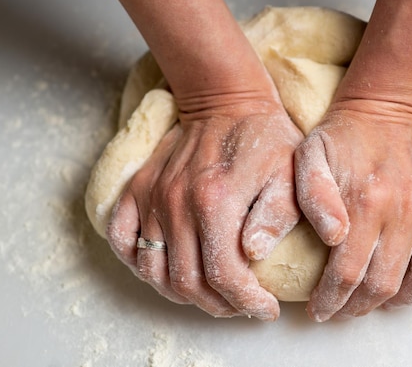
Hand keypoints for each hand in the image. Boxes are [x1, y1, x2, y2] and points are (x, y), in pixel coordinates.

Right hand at [106, 97, 302, 320]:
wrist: (227, 101)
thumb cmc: (265, 138)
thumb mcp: (290, 172)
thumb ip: (276, 216)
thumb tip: (254, 256)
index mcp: (216, 201)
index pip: (224, 275)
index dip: (247, 302)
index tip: (266, 309)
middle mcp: (176, 203)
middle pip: (188, 282)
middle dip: (219, 304)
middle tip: (242, 304)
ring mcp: (152, 197)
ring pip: (153, 270)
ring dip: (182, 293)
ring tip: (212, 293)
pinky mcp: (138, 189)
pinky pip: (121, 239)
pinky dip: (138, 263)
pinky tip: (165, 269)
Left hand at [295, 99, 411, 321]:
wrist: (387, 106)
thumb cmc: (343, 135)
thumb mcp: (310, 156)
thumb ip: (312, 196)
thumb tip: (332, 239)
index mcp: (367, 202)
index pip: (347, 273)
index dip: (332, 300)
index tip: (321, 312)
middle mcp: (407, 209)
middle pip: (385, 283)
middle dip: (359, 307)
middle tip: (345, 310)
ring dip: (405, 298)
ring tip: (383, 300)